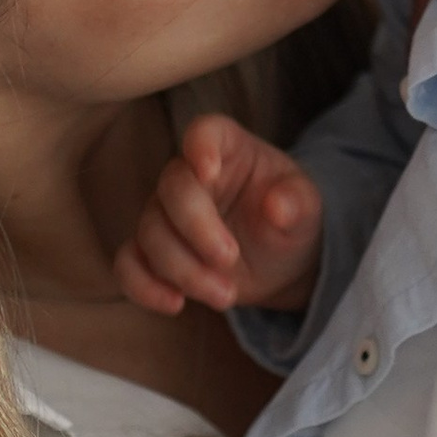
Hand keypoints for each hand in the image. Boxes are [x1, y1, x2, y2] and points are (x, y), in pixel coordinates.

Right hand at [112, 114, 323, 317]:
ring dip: (184, 270)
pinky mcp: (152, 253)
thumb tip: (278, 207)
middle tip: (230, 259)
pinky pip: (128, 265)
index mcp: (228, 150)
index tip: (208, 171)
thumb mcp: (308, 208)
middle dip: (197, 229)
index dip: (200, 147)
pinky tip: (174, 304)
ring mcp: (165, 214)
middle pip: (172, 189)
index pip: (205, 132)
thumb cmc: (291, 218)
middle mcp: (189, 176)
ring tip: (227, 295)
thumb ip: (297, 202)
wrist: (280, 259)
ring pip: (150, 234)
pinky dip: (143, 286)